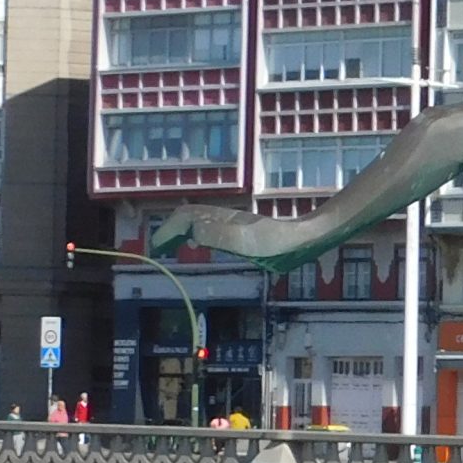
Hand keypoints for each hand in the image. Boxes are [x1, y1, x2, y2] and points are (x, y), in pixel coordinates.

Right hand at [151, 204, 303, 264]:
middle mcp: (226, 217)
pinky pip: (214, 227)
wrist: (305, 236)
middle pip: (190, 216)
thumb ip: (220, 235)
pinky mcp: (246, 230)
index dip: (169, 229)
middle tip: (160, 246)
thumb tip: (193, 230)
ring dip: (183, 230)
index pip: (186, 217)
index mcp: (223, 219)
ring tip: (174, 244)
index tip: (157, 246)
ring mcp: (236, 222)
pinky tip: (203, 243)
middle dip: (172, 228)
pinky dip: (199, 233)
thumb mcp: (247, 241)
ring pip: (201, 220)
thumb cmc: (278, 241)